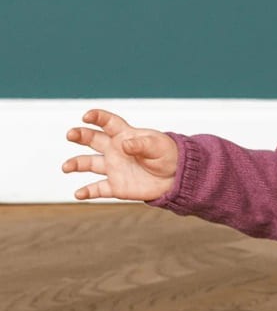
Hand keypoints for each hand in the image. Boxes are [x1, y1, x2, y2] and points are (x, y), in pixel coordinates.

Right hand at [63, 109, 177, 200]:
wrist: (176, 177)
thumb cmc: (168, 156)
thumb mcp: (158, 146)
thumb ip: (141, 144)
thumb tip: (124, 144)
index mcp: (125, 135)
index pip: (108, 123)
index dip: (97, 117)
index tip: (87, 116)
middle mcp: (115, 150)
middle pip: (92, 139)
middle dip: (80, 135)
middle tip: (71, 135)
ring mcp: (114, 168)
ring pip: (89, 164)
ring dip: (76, 164)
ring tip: (66, 167)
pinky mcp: (116, 186)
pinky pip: (98, 189)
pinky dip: (87, 192)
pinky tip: (78, 194)